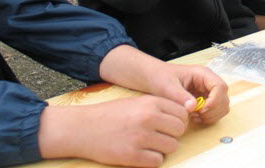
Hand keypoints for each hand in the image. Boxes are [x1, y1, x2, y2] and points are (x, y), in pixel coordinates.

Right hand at [38, 96, 188, 166]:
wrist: (83, 128)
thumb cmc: (110, 115)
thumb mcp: (136, 102)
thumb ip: (158, 107)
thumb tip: (180, 118)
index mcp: (151, 102)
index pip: (182, 113)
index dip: (178, 121)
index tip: (170, 125)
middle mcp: (148, 118)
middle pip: (179, 130)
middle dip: (172, 135)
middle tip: (160, 136)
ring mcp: (141, 137)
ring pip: (172, 146)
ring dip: (163, 148)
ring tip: (149, 145)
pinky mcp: (133, 156)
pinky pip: (158, 161)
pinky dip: (152, 160)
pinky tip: (142, 154)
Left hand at [147, 64, 229, 125]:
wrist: (153, 78)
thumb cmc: (160, 77)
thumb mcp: (167, 86)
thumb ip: (180, 96)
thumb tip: (193, 107)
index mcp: (202, 74)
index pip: (220, 87)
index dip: (215, 101)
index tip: (202, 110)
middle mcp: (208, 82)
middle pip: (224, 98)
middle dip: (213, 110)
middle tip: (196, 115)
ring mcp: (207, 92)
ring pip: (221, 106)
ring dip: (211, 115)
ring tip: (194, 116)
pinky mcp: (204, 100)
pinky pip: (214, 112)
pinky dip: (207, 118)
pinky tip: (194, 117)